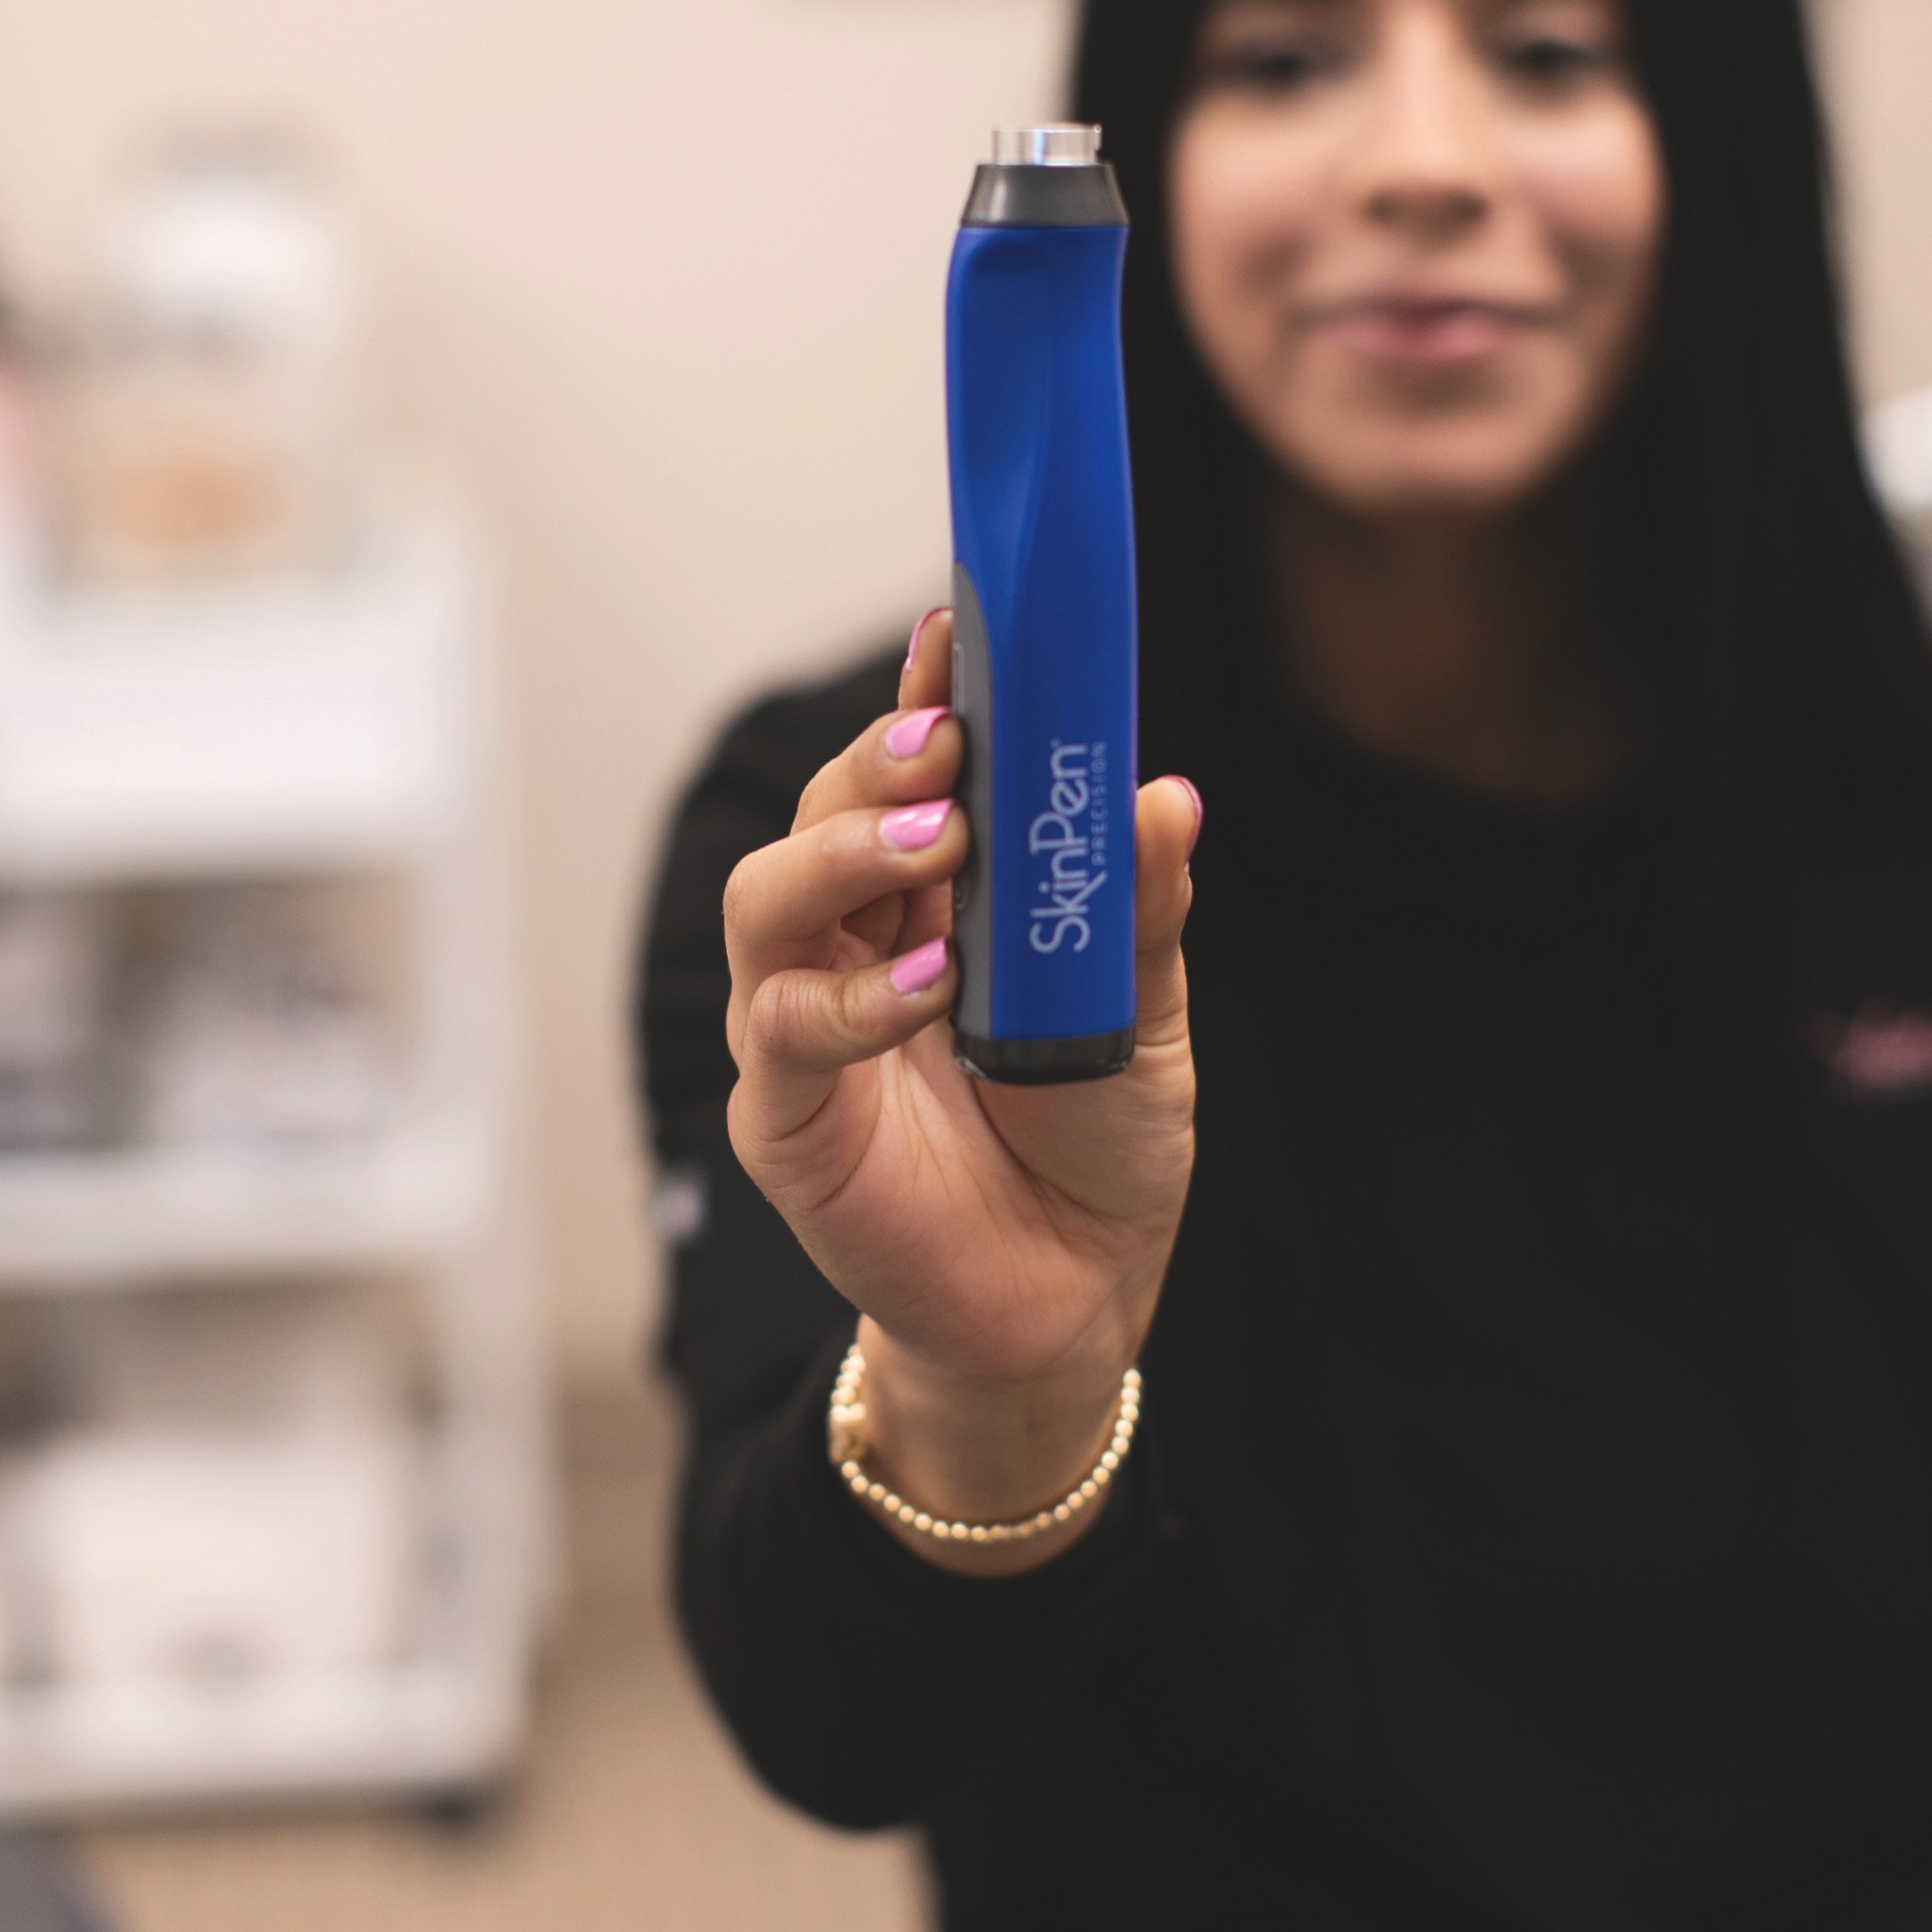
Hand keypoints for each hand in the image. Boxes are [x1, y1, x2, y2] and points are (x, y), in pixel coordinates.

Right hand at [724, 609, 1199, 1567]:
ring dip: (844, 854)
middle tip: (947, 739)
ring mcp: (805, 1028)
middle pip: (821, 817)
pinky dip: (855, 997)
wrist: (1070, 1305)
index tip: (954, 625)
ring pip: (768, 904)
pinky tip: (929, 981)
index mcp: (937, 901)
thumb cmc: (1096, 1153)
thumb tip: (1163, 792)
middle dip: (877, 762)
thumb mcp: (1144, 1022)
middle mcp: (855, 945)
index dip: (922, 696)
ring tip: (934, 833)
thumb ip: (1134, 916)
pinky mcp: (788, 1119)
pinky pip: (790, 1034)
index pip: (909, 773)